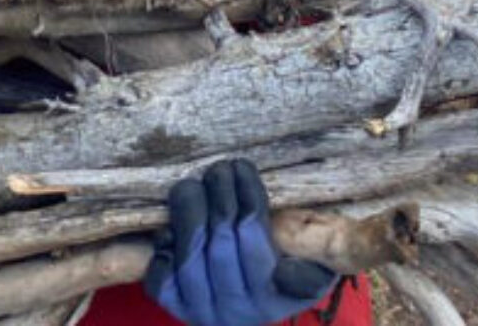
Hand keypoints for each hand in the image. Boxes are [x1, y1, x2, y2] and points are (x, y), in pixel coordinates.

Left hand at [143, 160, 338, 325]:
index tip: (243, 166)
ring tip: (194, 183)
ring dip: (189, 211)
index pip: (255, 238)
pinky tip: (174, 223)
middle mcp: (236, 311)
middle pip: (220, 242)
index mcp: (272, 298)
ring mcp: (201, 311)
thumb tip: (287, 263)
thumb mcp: (315, 268)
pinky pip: (161, 276)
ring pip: (188, 256)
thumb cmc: (287, 275)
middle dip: (217, 195)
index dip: (246, 196)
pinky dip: (165, 245)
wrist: (248, 313)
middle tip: (220, 166)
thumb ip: (316, 256)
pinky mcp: (174, 307)